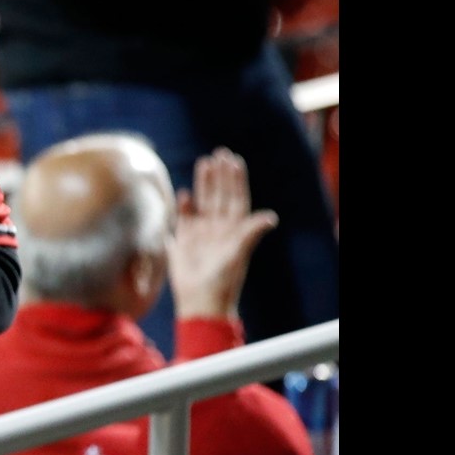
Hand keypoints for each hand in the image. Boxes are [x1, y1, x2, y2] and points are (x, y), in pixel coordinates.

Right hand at [166, 147, 277, 319]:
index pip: (236, 197)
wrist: (201, 301)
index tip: (233, 160)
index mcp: (234, 228)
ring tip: (203, 163)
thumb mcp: (239, 254)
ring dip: (203, 184)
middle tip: (217, 153)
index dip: (235, 179)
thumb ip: (251, 233)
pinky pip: (183, 219)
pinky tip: (184, 193)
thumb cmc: (223, 280)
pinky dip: (183, 207)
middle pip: (219, 195)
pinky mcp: (184, 243)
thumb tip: (271, 217)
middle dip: (219, 175)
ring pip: (202, 203)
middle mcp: (218, 228)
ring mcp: (200, 234)